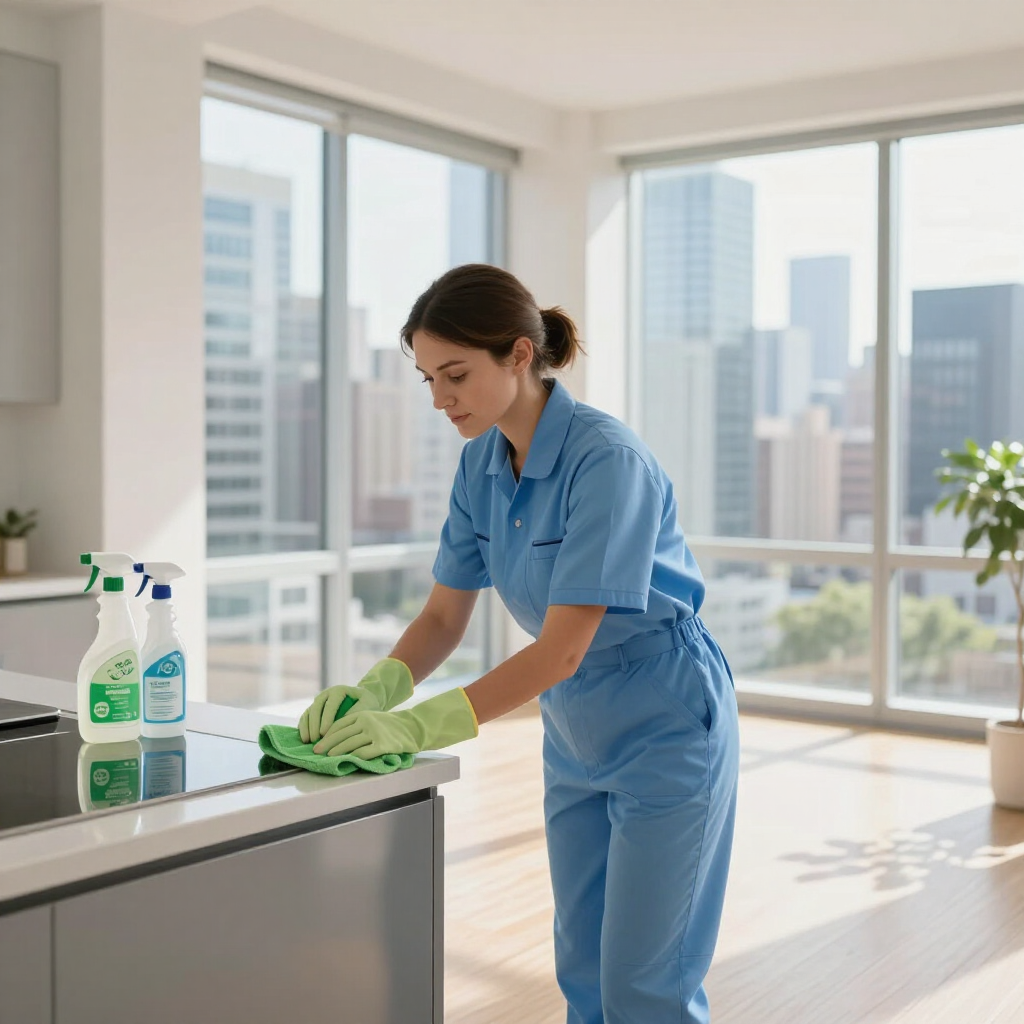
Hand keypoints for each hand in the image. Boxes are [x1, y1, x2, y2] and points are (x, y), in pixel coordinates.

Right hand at [298, 685, 379, 744]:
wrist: (363, 701)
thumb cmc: (366, 703)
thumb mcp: (367, 704)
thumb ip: (357, 711)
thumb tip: (342, 723)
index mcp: (338, 690)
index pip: (330, 704)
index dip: (326, 718)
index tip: (324, 733)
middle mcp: (326, 694)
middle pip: (316, 708)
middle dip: (314, 725)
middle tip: (316, 739)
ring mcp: (318, 702)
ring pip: (308, 713)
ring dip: (307, 727)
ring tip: (309, 741)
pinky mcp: (313, 710)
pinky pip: (305, 718)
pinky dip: (303, 728)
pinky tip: (305, 740)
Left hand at [313, 687, 478, 759]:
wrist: (414, 727)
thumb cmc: (391, 726)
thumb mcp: (373, 719)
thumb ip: (357, 726)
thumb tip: (336, 740)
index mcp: (363, 714)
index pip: (339, 725)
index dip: (327, 736)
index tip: (318, 744)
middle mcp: (367, 721)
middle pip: (341, 735)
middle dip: (327, 745)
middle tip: (317, 753)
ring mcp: (375, 733)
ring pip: (350, 744)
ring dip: (337, 752)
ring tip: (329, 758)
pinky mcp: (384, 745)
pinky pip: (365, 752)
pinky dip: (354, 758)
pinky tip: (348, 762)